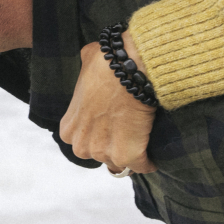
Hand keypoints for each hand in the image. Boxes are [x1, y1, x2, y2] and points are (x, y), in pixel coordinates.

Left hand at [59, 37, 158, 173]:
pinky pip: (141, 166)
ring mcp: (104, 153)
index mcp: (69, 129)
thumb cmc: (107, 64)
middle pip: (101, 155)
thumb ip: (85, 71)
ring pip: (121, 161)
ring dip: (131, 152)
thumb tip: (90, 58)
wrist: (129, 70)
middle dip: (113, 145)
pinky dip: (149, 162)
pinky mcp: (127, 156)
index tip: (112, 125)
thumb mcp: (86, 64)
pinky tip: (154, 155)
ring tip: (143, 139)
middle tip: (128, 130)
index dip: (99, 133)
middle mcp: (82, 146)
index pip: (84, 141)